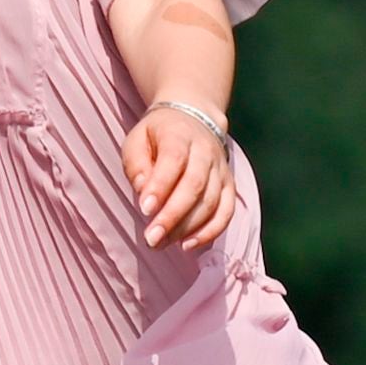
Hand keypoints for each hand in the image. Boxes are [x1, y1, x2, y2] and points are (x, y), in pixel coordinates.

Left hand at [121, 105, 235, 249]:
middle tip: (152, 238)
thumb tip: (143, 191)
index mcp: (179, 134)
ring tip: (161, 243)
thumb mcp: (137, 139)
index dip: (161, 186)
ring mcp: (220, 169)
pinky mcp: (228, 185)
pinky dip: (210, 232)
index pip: (173, 160)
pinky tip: (188, 245)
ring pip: (210, 202)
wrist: (192, 119)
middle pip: (194, 185)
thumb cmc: (157, 136)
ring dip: (187, 228)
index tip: (145, 210)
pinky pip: (226, 212)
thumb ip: (136, 164)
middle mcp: (205, 151)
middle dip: (172, 216)